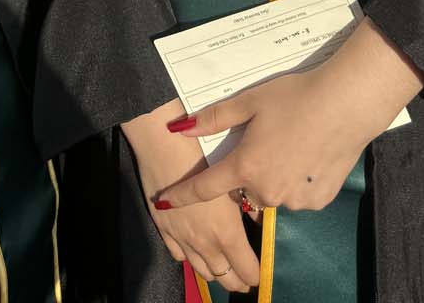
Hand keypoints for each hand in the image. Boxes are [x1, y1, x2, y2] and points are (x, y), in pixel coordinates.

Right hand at [122, 98, 258, 293]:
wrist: (164, 143)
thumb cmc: (205, 153)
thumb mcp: (236, 177)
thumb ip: (248, 205)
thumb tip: (257, 218)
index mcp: (226, 232)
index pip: (246, 270)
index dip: (256, 274)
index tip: (260, 270)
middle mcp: (204, 242)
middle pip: (225, 278)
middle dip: (238, 280)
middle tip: (245, 275)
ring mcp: (181, 238)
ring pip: (201, 270)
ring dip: (215, 271)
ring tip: (223, 266)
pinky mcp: (163, 228)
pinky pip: (178, 256)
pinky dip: (189, 256)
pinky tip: (194, 246)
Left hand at [154, 18, 423, 213]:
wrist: (346, 105)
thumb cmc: (294, 98)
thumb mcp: (250, 101)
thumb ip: (214, 118)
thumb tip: (180, 127)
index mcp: (245, 167)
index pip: (204, 187)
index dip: (182, 195)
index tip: (163, 202)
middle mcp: (267, 192)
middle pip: (243, 189)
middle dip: (244, 172)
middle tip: (260, 142)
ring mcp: (295, 201)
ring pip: (271, 193)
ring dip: (271, 178)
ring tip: (288, 145)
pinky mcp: (318, 202)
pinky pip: (296, 196)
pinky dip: (295, 181)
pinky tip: (307, 155)